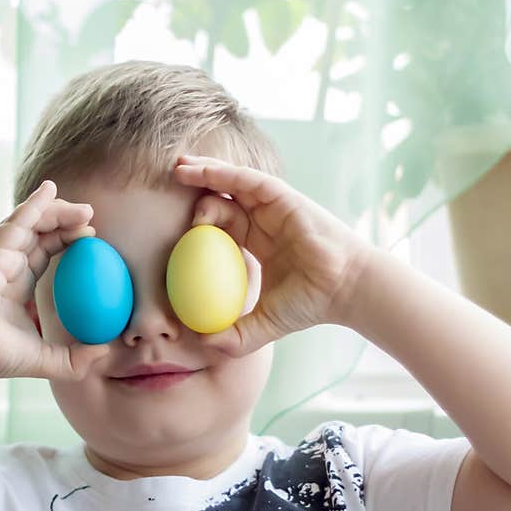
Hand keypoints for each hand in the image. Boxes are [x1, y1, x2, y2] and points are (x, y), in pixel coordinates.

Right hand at [0, 180, 109, 382]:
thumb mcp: (46, 361)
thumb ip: (75, 359)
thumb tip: (106, 350)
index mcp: (18, 284)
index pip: (45, 252)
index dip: (67, 240)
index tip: (91, 237)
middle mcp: (8, 265)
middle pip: (40, 232)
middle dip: (65, 220)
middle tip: (91, 217)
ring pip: (30, 222)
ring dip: (57, 210)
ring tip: (84, 210)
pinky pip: (16, 223)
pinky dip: (34, 205)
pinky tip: (49, 191)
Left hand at [174, 155, 373, 356]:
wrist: (341, 291)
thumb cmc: (308, 305)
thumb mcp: (262, 325)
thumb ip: (233, 336)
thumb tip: (201, 342)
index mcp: (258, 243)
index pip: (221, 225)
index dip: (198, 220)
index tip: (175, 227)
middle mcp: (264, 220)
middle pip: (223, 197)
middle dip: (196, 188)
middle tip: (169, 183)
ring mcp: (273, 207)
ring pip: (232, 182)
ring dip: (204, 172)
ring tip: (178, 168)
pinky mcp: (283, 197)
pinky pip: (248, 180)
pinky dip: (224, 173)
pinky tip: (201, 171)